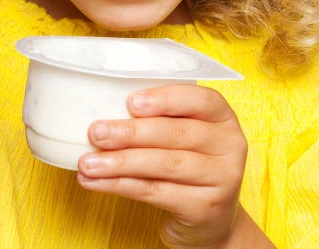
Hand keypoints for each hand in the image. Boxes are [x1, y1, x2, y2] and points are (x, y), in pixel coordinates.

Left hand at [77, 84, 248, 248]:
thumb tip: (104, 107)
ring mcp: (222, 179)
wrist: (211, 220)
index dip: (165, 99)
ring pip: (164, 164)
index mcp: (223, 117)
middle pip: (176, 134)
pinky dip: (121, 186)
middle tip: (96, 132)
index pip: (200, 99)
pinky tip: (97, 182)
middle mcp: (230, 145)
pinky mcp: (205, 208)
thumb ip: (160, 119)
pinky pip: (156, 192)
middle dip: (131, 132)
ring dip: (120, 162)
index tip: (130, 102)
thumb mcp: (185, 137)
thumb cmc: (188, 165)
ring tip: (87, 162)